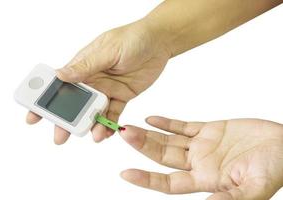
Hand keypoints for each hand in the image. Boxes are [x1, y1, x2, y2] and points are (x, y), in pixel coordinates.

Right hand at [26, 20, 169, 143]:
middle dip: (65, 121)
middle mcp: (92, 80)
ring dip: (91, 125)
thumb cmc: (132, 39)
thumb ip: (86, 66)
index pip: (59, 85)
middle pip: (74, 104)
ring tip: (93, 136)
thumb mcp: (107, 51)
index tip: (33, 116)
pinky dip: (109, 125)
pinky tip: (106, 133)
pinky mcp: (121, 96)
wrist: (159, 43)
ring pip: (93, 112)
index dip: (45, 100)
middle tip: (60, 136)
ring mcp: (106, 90)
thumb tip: (59, 75)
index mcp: (83, 66)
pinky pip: (113, 114)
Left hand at [120, 117, 282, 199]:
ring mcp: (202, 145)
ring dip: (149, 134)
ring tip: (130, 127)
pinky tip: (151, 119)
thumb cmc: (275, 167)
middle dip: (142, 147)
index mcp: (206, 180)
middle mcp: (199, 163)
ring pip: (169, 139)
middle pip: (163, 156)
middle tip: (123, 134)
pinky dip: (167, 122)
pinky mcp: (209, 130)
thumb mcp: (254, 189)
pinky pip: (183, 125)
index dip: (147, 179)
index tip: (125, 173)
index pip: (168, 182)